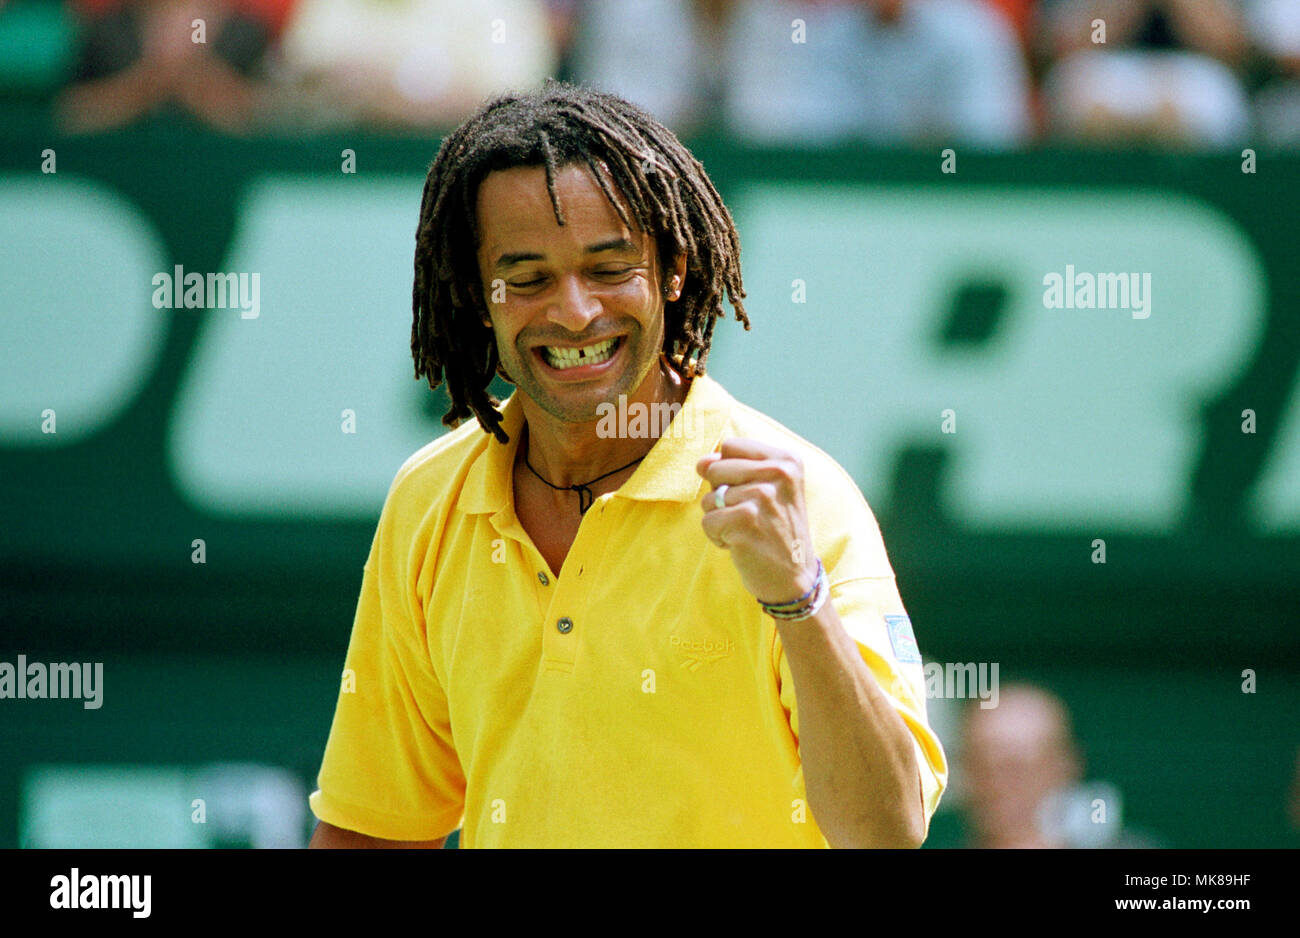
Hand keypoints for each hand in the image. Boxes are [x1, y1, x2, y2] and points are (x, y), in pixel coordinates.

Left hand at [696, 438, 818, 605]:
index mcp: (787, 460)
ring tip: (748, 531)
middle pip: (716, 468)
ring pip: (709, 498)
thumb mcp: (765, 490)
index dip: (729, 471)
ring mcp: (762, 497)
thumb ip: (732, 468)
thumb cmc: (775, 531)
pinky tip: (742, 544)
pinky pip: (707, 521)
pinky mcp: (745, 521)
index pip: (730, 446)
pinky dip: (717, 537)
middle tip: (750, 516)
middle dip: (722, 495)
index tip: (752, 493)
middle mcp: (779, 473)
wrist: (795, 578)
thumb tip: (701, 462)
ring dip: (721, 519)